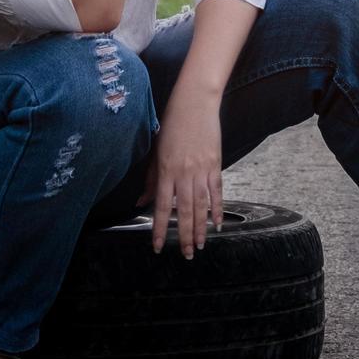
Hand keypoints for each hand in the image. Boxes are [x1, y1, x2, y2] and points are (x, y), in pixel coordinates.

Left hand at [139, 97, 222, 258]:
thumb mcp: (155, 151)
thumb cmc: (172, 125)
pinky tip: (216, 224)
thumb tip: (141, 202)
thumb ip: (150, 179)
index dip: (158, 229)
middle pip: (183, 212)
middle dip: (183, 236)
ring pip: (201, 206)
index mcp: (165, 171)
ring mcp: (201, 170)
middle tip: (185, 255)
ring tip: (200, 246)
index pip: (160, 207)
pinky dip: (217, 209)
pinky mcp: (215, 165)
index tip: (156, 247)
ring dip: (200, 228)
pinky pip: (217, 192)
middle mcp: (183, 174)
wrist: (194, 103)